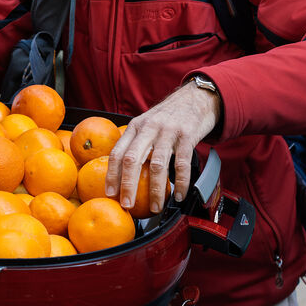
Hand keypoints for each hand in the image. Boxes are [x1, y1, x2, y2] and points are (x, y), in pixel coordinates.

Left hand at [105, 82, 221, 213]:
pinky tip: (179, 195)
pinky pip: (182, 163)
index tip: (110, 193)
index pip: (118, 152)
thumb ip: (135, 142)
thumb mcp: (146, 123)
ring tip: (156, 207)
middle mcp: (149, 128)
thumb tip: (121, 172)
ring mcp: (168, 132)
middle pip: (132, 159)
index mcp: (135, 127)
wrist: (196, 98)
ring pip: (157, 165)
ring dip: (156, 190)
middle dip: (128, 185)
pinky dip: (181, 182)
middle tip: (127, 204)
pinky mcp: (188, 136)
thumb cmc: (169, 116)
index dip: (111, 174)